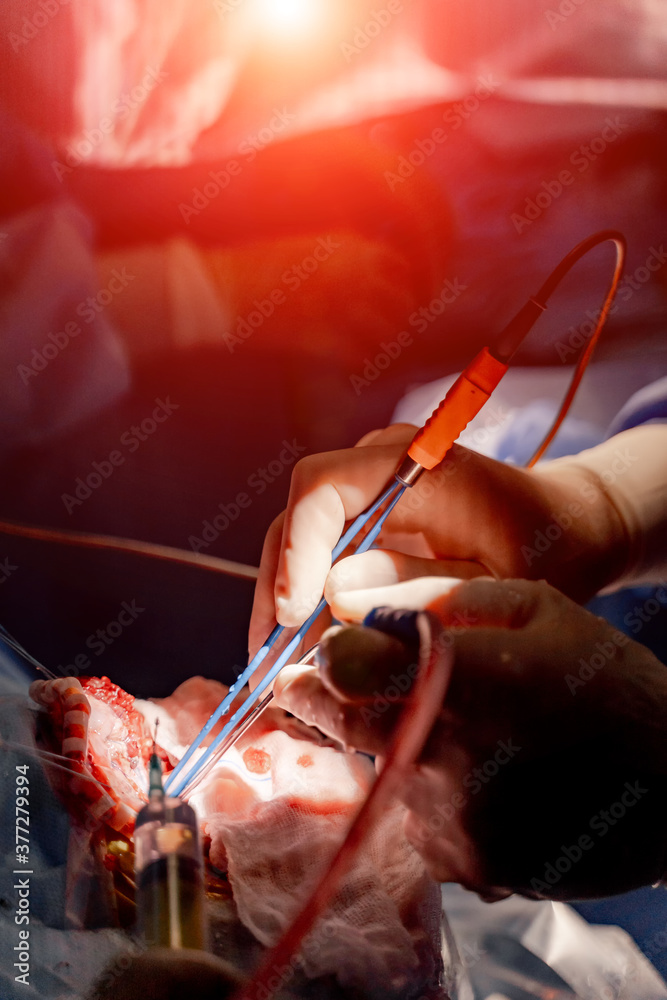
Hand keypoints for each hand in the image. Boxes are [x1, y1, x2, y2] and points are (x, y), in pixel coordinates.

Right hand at [249, 424, 628, 656]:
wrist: (565, 527)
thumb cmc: (546, 547)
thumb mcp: (498, 580)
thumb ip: (421, 586)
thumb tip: (332, 597)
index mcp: (414, 464)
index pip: (322, 486)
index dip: (298, 548)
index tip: (294, 613)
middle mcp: (378, 468)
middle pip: (298, 520)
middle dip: (278, 592)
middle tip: (271, 662)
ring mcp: (368, 495)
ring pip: (301, 546)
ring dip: (288, 609)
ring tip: (287, 675)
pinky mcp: (367, 524)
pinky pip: (322, 562)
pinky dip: (313, 611)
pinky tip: (314, 659)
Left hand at [273, 577, 666, 900]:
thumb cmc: (606, 683)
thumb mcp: (538, 610)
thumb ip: (444, 600)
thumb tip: (367, 607)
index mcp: (456, 678)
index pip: (342, 667)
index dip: (325, 657)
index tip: (326, 653)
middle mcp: (440, 754)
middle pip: (341, 724)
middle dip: (326, 701)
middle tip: (324, 687)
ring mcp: (449, 818)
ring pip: (380, 773)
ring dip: (392, 750)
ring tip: (456, 733)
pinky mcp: (466, 863)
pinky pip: (420, 820)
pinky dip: (432, 797)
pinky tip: (482, 780)